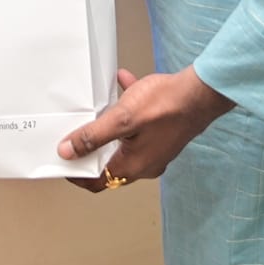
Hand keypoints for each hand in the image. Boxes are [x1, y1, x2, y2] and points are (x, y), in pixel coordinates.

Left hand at [58, 66, 232, 190]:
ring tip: (96, 108)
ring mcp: (156, 149)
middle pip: (109, 162)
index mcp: (133, 167)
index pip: (98, 182)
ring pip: (124, 141)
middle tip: (72, 134)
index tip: (62, 162)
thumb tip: (67, 152)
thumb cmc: (166, 106)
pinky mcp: (163, 132)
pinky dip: (128, 108)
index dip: (77, 175)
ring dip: (109, 125)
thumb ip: (93, 136)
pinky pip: (139, 123)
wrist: (201, 93)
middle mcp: (145, 164)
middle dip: (90, 148)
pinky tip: (124, 82)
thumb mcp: (122, 119)